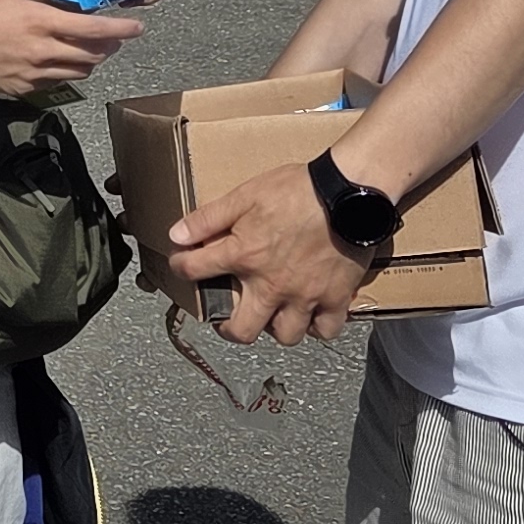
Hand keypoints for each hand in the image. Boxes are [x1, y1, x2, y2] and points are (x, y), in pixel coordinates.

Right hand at [0, 0, 140, 97]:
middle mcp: (41, 52)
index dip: (121, 30)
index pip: (93, 30)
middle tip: (115, 38)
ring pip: (76, 72)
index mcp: (40, 22)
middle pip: (91, 56)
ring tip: (92, 49)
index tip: (138, 27)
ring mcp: (31, 74)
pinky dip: (65, 72)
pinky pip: (54, 82)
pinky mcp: (20, 88)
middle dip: (109, 47)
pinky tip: (60, 60)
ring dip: (90, 61)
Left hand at [169, 161, 382, 346]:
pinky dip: (317, 326)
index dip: (181, 267)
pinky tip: (311, 313)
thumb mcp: (245, 195)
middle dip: (230, 328)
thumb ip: (208, 218)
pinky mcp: (336, 297)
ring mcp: (305, 295)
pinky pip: (325, 329)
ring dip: (277, 327)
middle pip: (242, 330)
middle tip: (231, 317)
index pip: (196, 271)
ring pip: (285, 335)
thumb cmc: (298, 189)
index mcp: (244, 256)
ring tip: (274, 313)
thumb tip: (176, 235)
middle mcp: (271, 284)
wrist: (347, 191)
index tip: (183, 264)